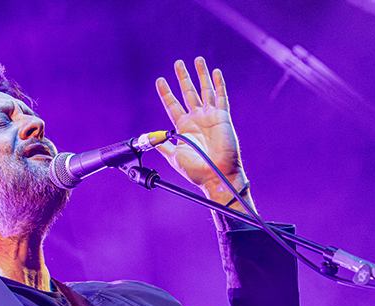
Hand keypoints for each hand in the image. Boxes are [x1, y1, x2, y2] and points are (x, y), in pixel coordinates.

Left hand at [155, 57, 246, 201]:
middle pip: (188, 92)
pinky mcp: (222, 117)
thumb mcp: (174, 157)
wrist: (216, 176)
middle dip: (183, 77)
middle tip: (178, 63)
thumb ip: (164, 146)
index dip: (166, 92)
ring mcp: (210, 117)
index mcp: (183, 128)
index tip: (160, 80)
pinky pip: (221, 97)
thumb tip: (152, 139)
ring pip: (205, 90)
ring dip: (201, 75)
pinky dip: (219, 84)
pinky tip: (216, 72)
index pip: (173, 104)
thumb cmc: (197, 171)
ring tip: (197, 60)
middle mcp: (196, 119)